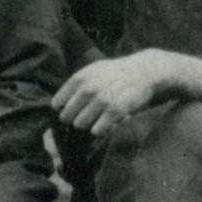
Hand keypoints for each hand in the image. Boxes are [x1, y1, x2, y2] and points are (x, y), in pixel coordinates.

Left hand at [54, 49, 201, 134]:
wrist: (144, 71)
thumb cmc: (115, 73)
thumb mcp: (93, 71)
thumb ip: (76, 85)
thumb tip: (57, 105)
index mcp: (79, 78)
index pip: (57, 103)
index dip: (61, 110)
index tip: (68, 112)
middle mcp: (88, 89)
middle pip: (66, 116)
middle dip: (72, 120)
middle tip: (81, 119)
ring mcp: (102, 100)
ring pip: (80, 124)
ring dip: (85, 125)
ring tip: (94, 121)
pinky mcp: (116, 110)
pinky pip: (97, 130)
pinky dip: (98, 130)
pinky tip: (103, 125)